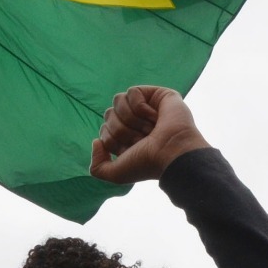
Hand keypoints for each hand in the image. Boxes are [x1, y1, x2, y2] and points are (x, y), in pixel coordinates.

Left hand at [90, 87, 210, 184]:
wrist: (171, 152)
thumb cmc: (148, 163)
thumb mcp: (116, 174)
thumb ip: (97, 167)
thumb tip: (96, 141)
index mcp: (127, 138)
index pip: (104, 130)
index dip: (112, 140)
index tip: (131, 150)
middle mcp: (136, 122)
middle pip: (108, 114)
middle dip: (121, 130)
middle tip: (142, 140)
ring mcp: (146, 107)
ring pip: (118, 101)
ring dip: (131, 119)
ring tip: (150, 129)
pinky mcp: (157, 94)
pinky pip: (132, 92)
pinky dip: (140, 107)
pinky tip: (155, 117)